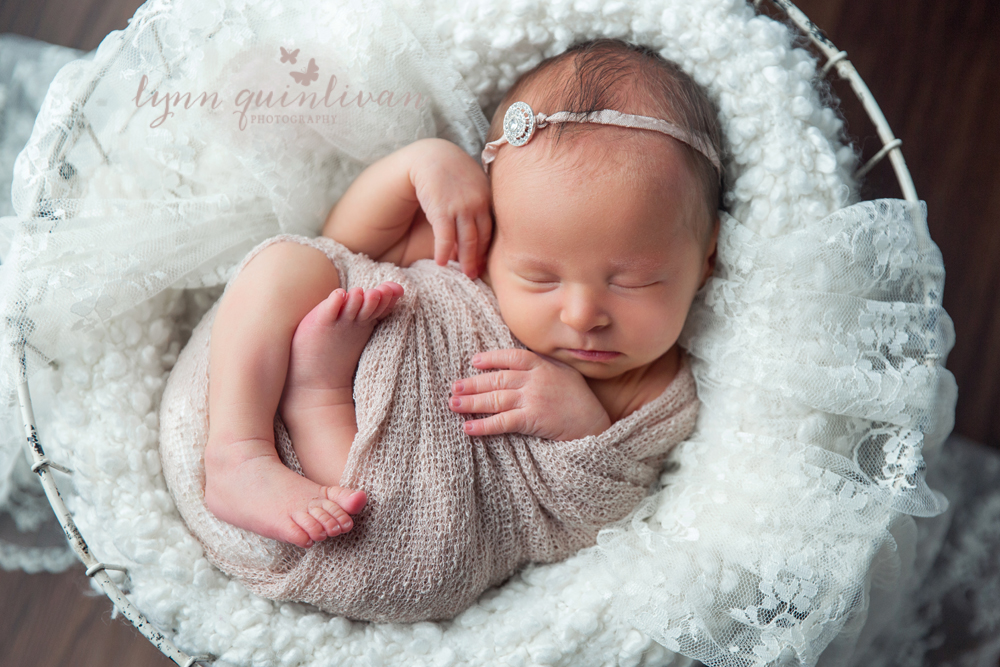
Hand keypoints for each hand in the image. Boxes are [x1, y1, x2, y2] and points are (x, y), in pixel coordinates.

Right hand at [408, 138, 492, 277]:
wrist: (430, 155)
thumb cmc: (450, 171)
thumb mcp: (472, 183)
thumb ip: (478, 201)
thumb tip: (477, 226)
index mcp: (487, 198)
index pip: (490, 230)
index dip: (486, 249)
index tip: (482, 263)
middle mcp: (478, 203)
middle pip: (481, 238)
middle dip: (478, 259)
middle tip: (474, 274)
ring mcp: (461, 207)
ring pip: (467, 241)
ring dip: (465, 260)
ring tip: (464, 273)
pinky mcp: (442, 210)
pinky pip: (445, 238)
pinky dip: (444, 252)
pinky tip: (440, 262)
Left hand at [449, 349, 611, 440]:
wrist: (595, 424)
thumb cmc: (581, 401)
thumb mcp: (566, 374)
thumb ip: (545, 367)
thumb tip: (522, 365)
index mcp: (543, 365)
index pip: (511, 357)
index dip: (491, 359)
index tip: (474, 362)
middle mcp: (535, 379)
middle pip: (497, 379)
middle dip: (473, 383)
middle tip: (454, 387)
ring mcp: (533, 398)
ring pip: (495, 399)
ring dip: (471, 402)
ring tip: (453, 404)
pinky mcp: (532, 419)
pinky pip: (502, 422)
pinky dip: (483, 425)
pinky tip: (468, 428)